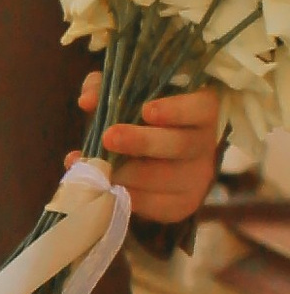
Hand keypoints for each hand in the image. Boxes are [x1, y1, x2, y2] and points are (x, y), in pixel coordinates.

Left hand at [75, 73, 221, 225]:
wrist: (153, 159)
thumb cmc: (139, 119)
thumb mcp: (123, 96)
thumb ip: (105, 89)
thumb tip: (87, 100)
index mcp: (201, 110)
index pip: (200, 108)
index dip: (176, 110)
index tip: (147, 110)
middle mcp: (205, 144)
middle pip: (180, 145)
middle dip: (142, 142)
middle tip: (109, 137)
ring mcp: (197, 177)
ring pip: (164, 178)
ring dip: (126, 174)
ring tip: (96, 167)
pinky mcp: (183, 203)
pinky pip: (155, 205)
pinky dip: (124, 196)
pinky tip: (103, 188)